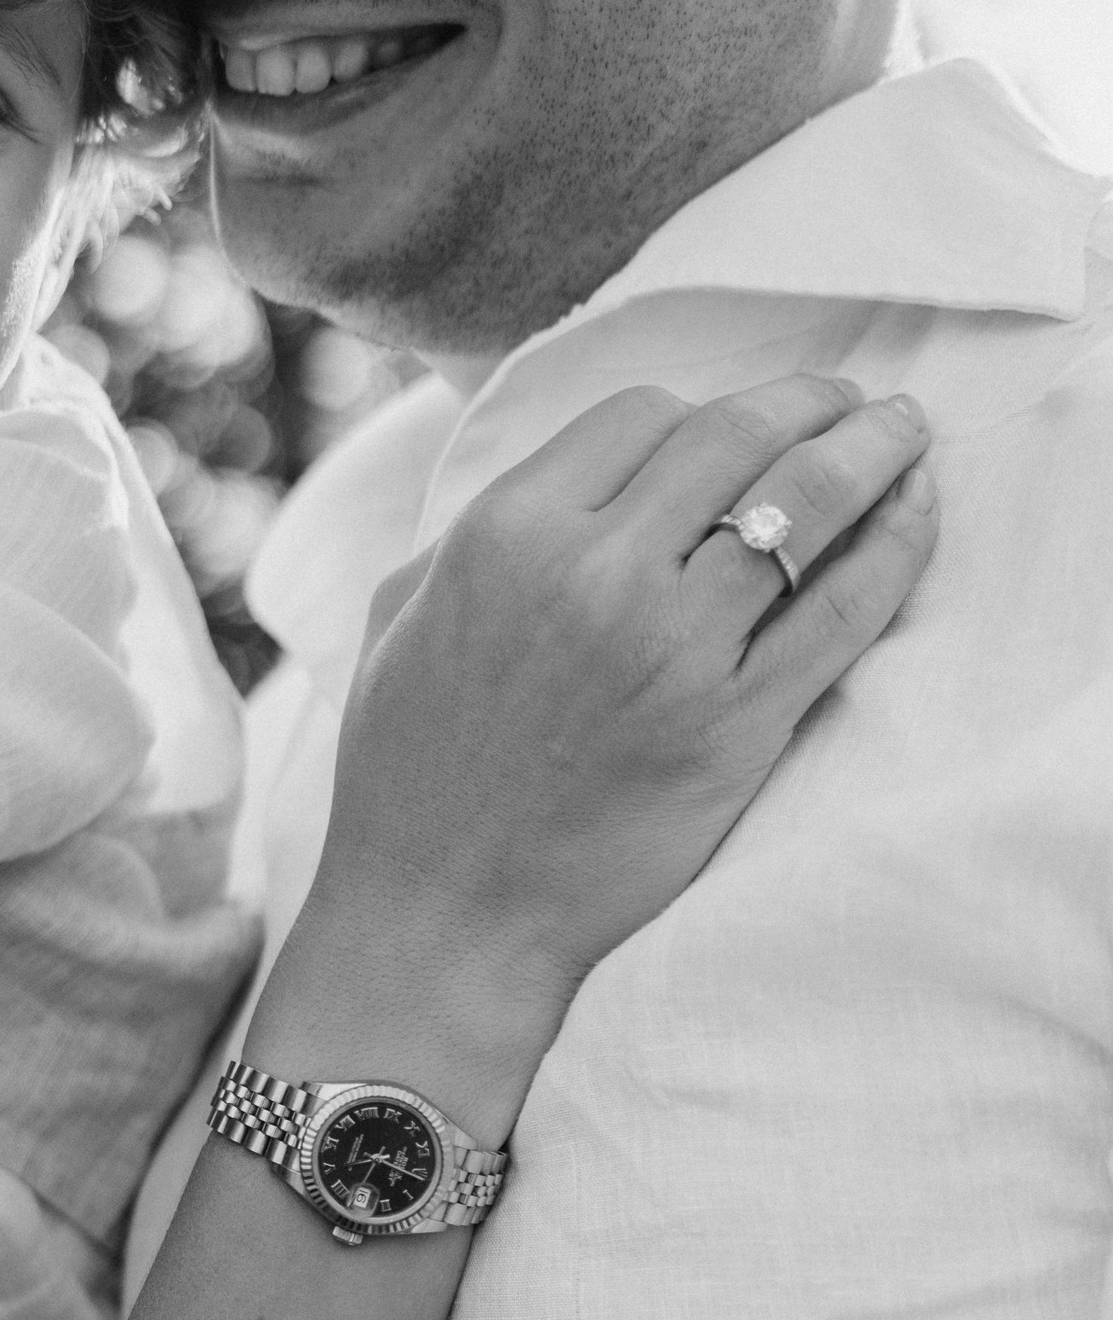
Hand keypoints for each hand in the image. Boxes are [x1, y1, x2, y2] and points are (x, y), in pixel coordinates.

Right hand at [316, 376, 935, 1053]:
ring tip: (903, 434)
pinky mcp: (738, 724)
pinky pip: (846, 608)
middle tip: (852, 402)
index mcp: (506, 534)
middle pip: (737, 435)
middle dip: (809, 402)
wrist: (446, 916)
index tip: (733, 428)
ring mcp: (675, 648)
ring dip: (874, 450)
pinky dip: (899, 546)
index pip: (642, 415)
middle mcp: (596, 572)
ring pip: (807, 501)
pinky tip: (919, 512)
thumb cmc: (407, 778)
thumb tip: (553, 484)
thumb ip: (472, 531)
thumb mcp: (401, 617)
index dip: (698, 413)